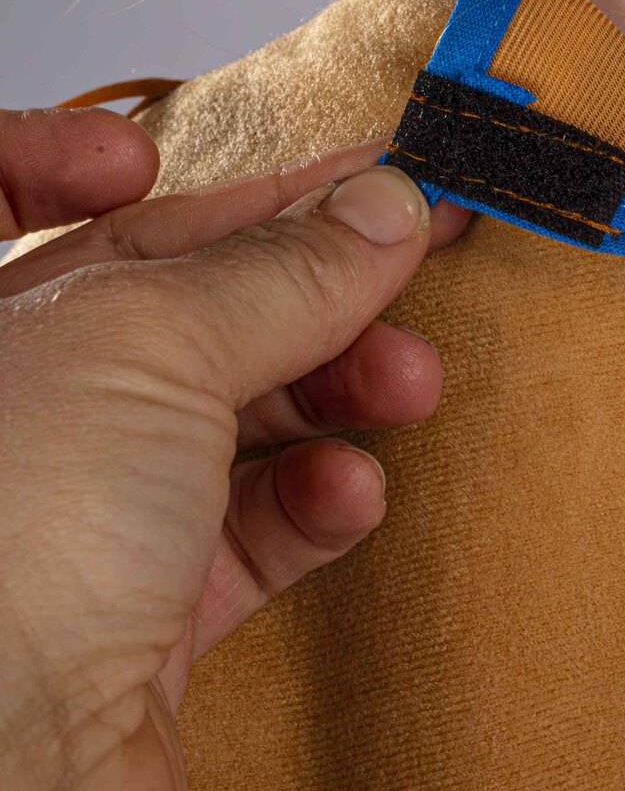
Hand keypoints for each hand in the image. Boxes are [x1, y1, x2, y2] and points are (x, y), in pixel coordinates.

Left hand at [0, 103, 470, 790]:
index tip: (259, 170)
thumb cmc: (10, 534)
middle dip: (300, 284)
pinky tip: (351, 496)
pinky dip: (312, 507)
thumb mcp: (153, 342)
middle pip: (174, 308)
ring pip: (226, 420)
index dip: (129, 165)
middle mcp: (20, 410)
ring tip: (410, 385)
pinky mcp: (136, 625)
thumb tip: (390, 205)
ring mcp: (73, 519)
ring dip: (332, 391)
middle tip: (419, 265)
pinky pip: (247, 539)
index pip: (37, 194)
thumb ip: (281, 271)